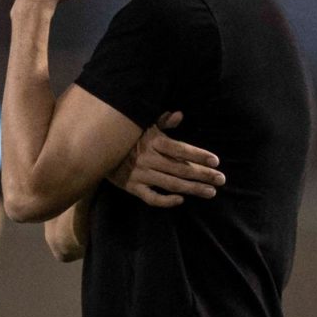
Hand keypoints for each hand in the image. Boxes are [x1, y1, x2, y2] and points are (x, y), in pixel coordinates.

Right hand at [109, 111, 224, 207]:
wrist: (95, 150)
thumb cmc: (124, 135)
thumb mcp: (141, 124)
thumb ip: (161, 121)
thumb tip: (179, 115)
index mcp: (153, 141)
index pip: (181, 149)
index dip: (199, 155)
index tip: (216, 161)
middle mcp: (149, 158)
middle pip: (181, 169)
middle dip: (204, 175)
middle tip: (221, 180)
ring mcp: (141, 175)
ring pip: (172, 184)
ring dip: (193, 189)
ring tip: (210, 192)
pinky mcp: (132, 187)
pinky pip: (151, 198)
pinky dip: (166, 201)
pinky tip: (181, 200)